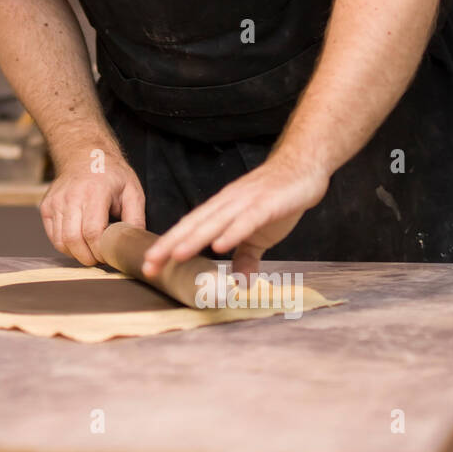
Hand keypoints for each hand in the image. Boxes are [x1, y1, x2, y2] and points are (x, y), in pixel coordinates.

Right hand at [40, 147, 145, 264]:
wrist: (84, 154)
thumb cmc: (111, 174)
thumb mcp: (132, 191)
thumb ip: (136, 218)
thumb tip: (134, 244)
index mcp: (95, 192)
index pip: (92, 231)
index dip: (100, 250)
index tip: (109, 255)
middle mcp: (71, 196)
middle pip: (73, 239)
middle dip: (87, 257)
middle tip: (100, 259)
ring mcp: (56, 202)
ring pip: (61, 241)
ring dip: (77, 254)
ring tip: (90, 251)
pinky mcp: (46, 207)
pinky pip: (53, 237)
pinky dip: (66, 246)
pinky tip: (79, 241)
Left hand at [142, 153, 328, 276]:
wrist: (303, 169)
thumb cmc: (277, 199)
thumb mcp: (258, 235)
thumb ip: (246, 257)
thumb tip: (240, 283)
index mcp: (220, 210)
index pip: (189, 229)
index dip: (168, 246)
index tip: (149, 265)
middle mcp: (227, 204)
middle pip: (193, 225)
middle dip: (170, 245)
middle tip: (150, 264)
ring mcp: (245, 202)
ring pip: (214, 222)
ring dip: (195, 239)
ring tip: (176, 255)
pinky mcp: (266, 204)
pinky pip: (246, 220)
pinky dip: (233, 232)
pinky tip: (220, 246)